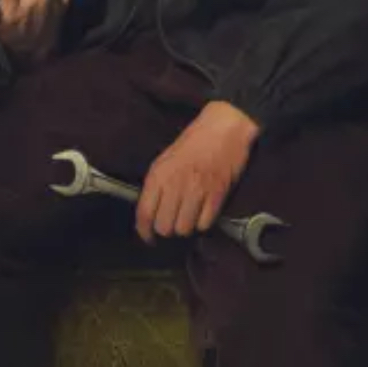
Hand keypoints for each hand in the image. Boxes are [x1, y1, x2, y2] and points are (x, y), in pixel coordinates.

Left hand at [136, 101, 260, 244]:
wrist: (223, 128)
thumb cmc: (193, 142)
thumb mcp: (165, 159)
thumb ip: (156, 184)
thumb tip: (150, 210)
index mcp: (159, 175)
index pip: (144, 213)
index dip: (144, 231)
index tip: (148, 238)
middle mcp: (175, 185)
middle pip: (164, 226)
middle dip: (167, 229)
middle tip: (172, 222)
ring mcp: (197, 191)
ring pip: (184, 229)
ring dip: (185, 227)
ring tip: (188, 217)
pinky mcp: (217, 195)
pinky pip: (204, 223)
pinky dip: (203, 223)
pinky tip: (203, 213)